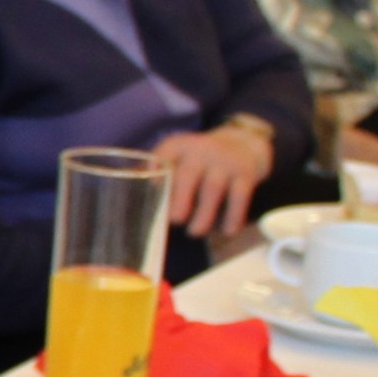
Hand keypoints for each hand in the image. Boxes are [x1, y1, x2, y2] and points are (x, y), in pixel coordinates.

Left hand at [154, 121, 276, 237]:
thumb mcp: (178, 157)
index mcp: (178, 146)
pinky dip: (233, 216)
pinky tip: (226, 232)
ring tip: (195, 232)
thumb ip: (158, 174)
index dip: (157, 171)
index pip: (165, 154)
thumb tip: (132, 202)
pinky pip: (239, 196)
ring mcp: (224, 161)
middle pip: (188, 175)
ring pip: (213, 189)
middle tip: (176, 220)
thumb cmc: (199, 160)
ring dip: (203, 215)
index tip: (153, 189)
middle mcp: (201, 150)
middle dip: (180, 201)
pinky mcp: (245, 173)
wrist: (242, 144)